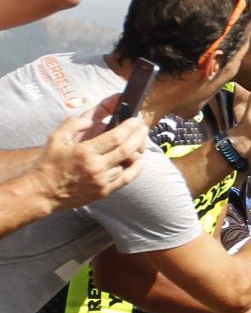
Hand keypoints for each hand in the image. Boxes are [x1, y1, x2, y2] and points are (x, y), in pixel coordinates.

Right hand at [29, 103, 147, 209]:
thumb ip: (73, 124)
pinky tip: (138, 160)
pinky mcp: (104, 192)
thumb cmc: (48, 163)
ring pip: (128, 164)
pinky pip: (126, 179)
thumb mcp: (55, 138)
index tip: (136, 120)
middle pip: (127, 149)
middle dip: (139, 136)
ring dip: (137, 151)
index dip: (130, 127)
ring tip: (140, 141)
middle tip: (144, 127)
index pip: (116, 137)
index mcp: (85, 152)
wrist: (44, 191)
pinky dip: (135, 169)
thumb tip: (91, 120)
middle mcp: (96, 167)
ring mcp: (102, 181)